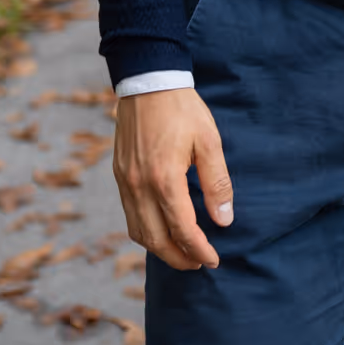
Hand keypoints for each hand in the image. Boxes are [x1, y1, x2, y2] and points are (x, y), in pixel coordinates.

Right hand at [113, 86, 233, 271]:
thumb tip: (224, 220)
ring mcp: (125, 183)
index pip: (182, 230)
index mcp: (164, 180)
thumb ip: (216, 183)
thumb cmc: (182, 109)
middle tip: (200, 263)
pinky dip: (145, 232)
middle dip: (179, 258)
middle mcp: (139, 187)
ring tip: (182, 252)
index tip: (214, 259)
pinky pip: (129, 216)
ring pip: (139, 232)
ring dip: (160, 249)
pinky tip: (161, 229)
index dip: (199, 250)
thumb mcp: (209, 141)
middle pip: (156, 240)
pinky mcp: (119, 176)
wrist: (148, 82)